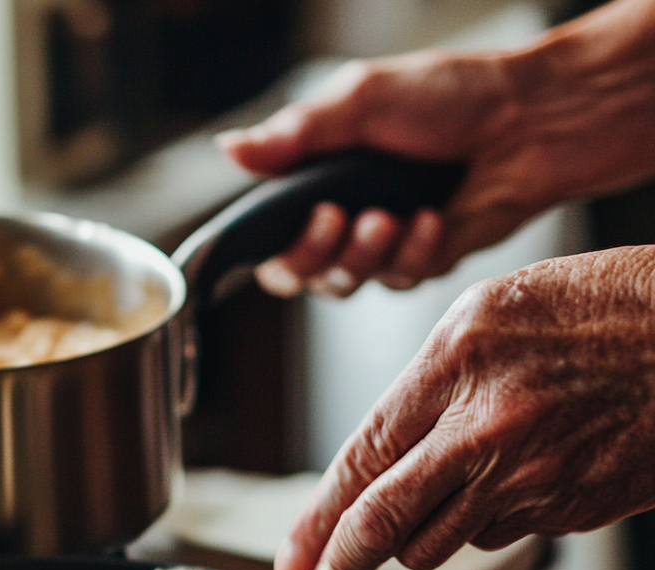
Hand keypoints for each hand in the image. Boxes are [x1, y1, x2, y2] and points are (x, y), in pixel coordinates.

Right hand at [219, 0, 654, 296]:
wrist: (529, 120)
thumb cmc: (450, 97)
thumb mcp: (362, 100)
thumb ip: (296, 133)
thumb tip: (230, 149)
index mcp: (315, 180)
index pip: (268, 237)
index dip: (271, 246)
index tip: (294, 223)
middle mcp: (341, 218)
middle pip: (298, 273)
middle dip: (316, 253)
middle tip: (338, 218)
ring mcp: (380, 246)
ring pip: (346, 283)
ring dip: (365, 252)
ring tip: (392, 213)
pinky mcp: (419, 264)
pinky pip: (399, 280)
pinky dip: (415, 251)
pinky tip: (434, 217)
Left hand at [276, 246, 654, 569]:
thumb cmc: (604, 307)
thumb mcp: (492, 311)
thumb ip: (427, 384)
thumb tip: (382, 458)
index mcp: (455, 363)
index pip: (360, 462)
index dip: (315, 524)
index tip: (292, 564)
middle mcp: (485, 428)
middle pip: (383, 527)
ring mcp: (532, 479)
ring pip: (436, 544)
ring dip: (418, 536)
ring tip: (452, 485)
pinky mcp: (569, 511)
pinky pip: (496, 534)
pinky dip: (483, 519)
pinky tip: (516, 475)